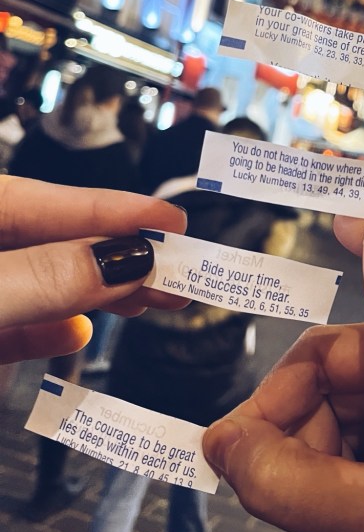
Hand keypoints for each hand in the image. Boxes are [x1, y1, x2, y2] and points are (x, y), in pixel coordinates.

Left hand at [0, 176, 187, 362]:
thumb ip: (42, 276)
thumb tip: (124, 260)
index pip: (37, 199)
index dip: (108, 207)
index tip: (170, 219)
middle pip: (44, 241)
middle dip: (112, 252)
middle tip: (177, 266)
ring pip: (33, 284)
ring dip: (92, 291)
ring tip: (150, 297)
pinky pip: (7, 330)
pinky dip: (44, 331)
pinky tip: (78, 332)